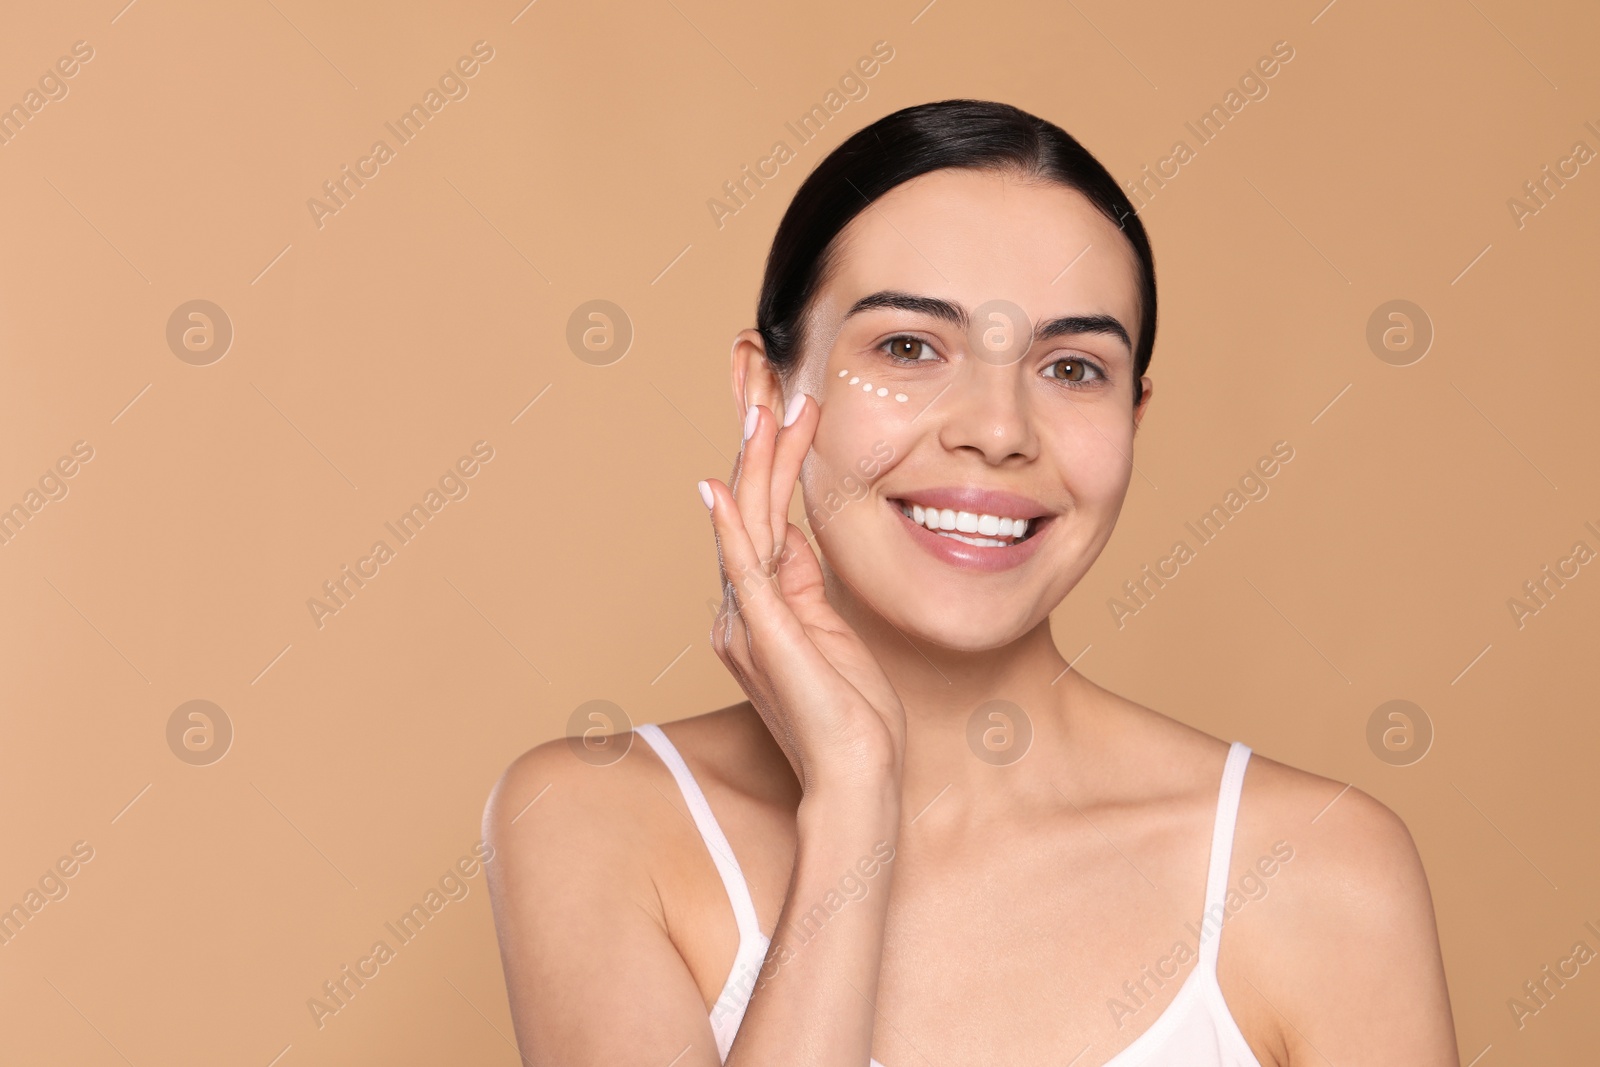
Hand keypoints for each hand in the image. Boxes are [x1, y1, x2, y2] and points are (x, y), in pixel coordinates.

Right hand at [699, 395, 905, 795]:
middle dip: (755, 436)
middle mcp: (741, 609)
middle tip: (761, 373)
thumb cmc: (852, 716)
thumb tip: (794, 538)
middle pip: (746, 504)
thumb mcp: (831, 633)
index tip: (779, 399)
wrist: (855, 778)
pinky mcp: (764, 636)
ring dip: (757, 460)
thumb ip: (803, 585)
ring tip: (765, 405)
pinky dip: (732, 526)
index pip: (760, 512)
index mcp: (757, 606)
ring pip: (747, 523)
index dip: (767, 453)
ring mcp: (748, 621)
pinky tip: (724, 487)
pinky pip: (744, 570)